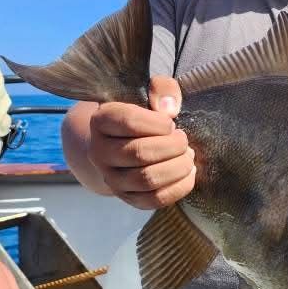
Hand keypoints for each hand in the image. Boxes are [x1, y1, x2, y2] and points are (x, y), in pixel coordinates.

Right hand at [88, 75, 196, 208]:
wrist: (125, 143)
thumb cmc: (142, 115)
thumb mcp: (149, 92)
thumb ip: (162, 88)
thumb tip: (170, 109)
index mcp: (101, 120)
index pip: (128, 121)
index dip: (158, 123)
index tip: (170, 122)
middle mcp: (99, 152)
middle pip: (139, 153)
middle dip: (172, 146)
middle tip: (183, 139)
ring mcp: (111, 178)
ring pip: (147, 179)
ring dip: (177, 167)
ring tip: (187, 155)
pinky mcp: (128, 198)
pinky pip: (154, 200)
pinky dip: (179, 187)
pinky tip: (188, 173)